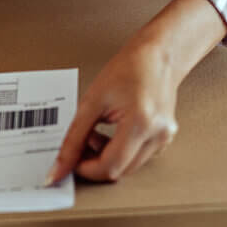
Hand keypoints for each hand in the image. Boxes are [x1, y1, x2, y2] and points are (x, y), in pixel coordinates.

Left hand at [48, 37, 180, 182]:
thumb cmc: (130, 67)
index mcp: (141, 122)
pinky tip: (112, 134)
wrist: (158, 55)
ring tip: (96, 133)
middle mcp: (158, 134)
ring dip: (108, 157)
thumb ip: (74, 136)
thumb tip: (61, 166)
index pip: (110, 166)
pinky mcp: (165, 138)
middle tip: (81, 145)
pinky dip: (121, 152)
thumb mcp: (93, 99)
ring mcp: (164, 138)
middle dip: (96, 163)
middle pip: (120, 171)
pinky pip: (138, 157)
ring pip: (129, 167)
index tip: (72, 163)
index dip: (86, 168)